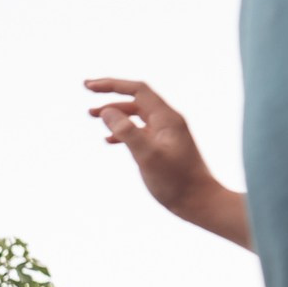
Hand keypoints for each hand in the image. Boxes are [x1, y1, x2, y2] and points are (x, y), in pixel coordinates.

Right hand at [83, 79, 239, 223]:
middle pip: (136, 99)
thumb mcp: (147, 156)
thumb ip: (126, 132)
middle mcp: (167, 121)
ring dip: (115, 113)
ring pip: (136, 115)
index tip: (89, 86)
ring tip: (93, 115)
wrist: (199, 202)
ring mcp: (166, 134)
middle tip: (87, 94)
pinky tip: (109, 140)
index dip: (112, 85)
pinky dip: (122, 131)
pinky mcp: (163, 147)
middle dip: (111, 96)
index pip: (137, 90)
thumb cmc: (176, 181)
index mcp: (167, 118)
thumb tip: (106, 111)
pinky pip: (140, 131)